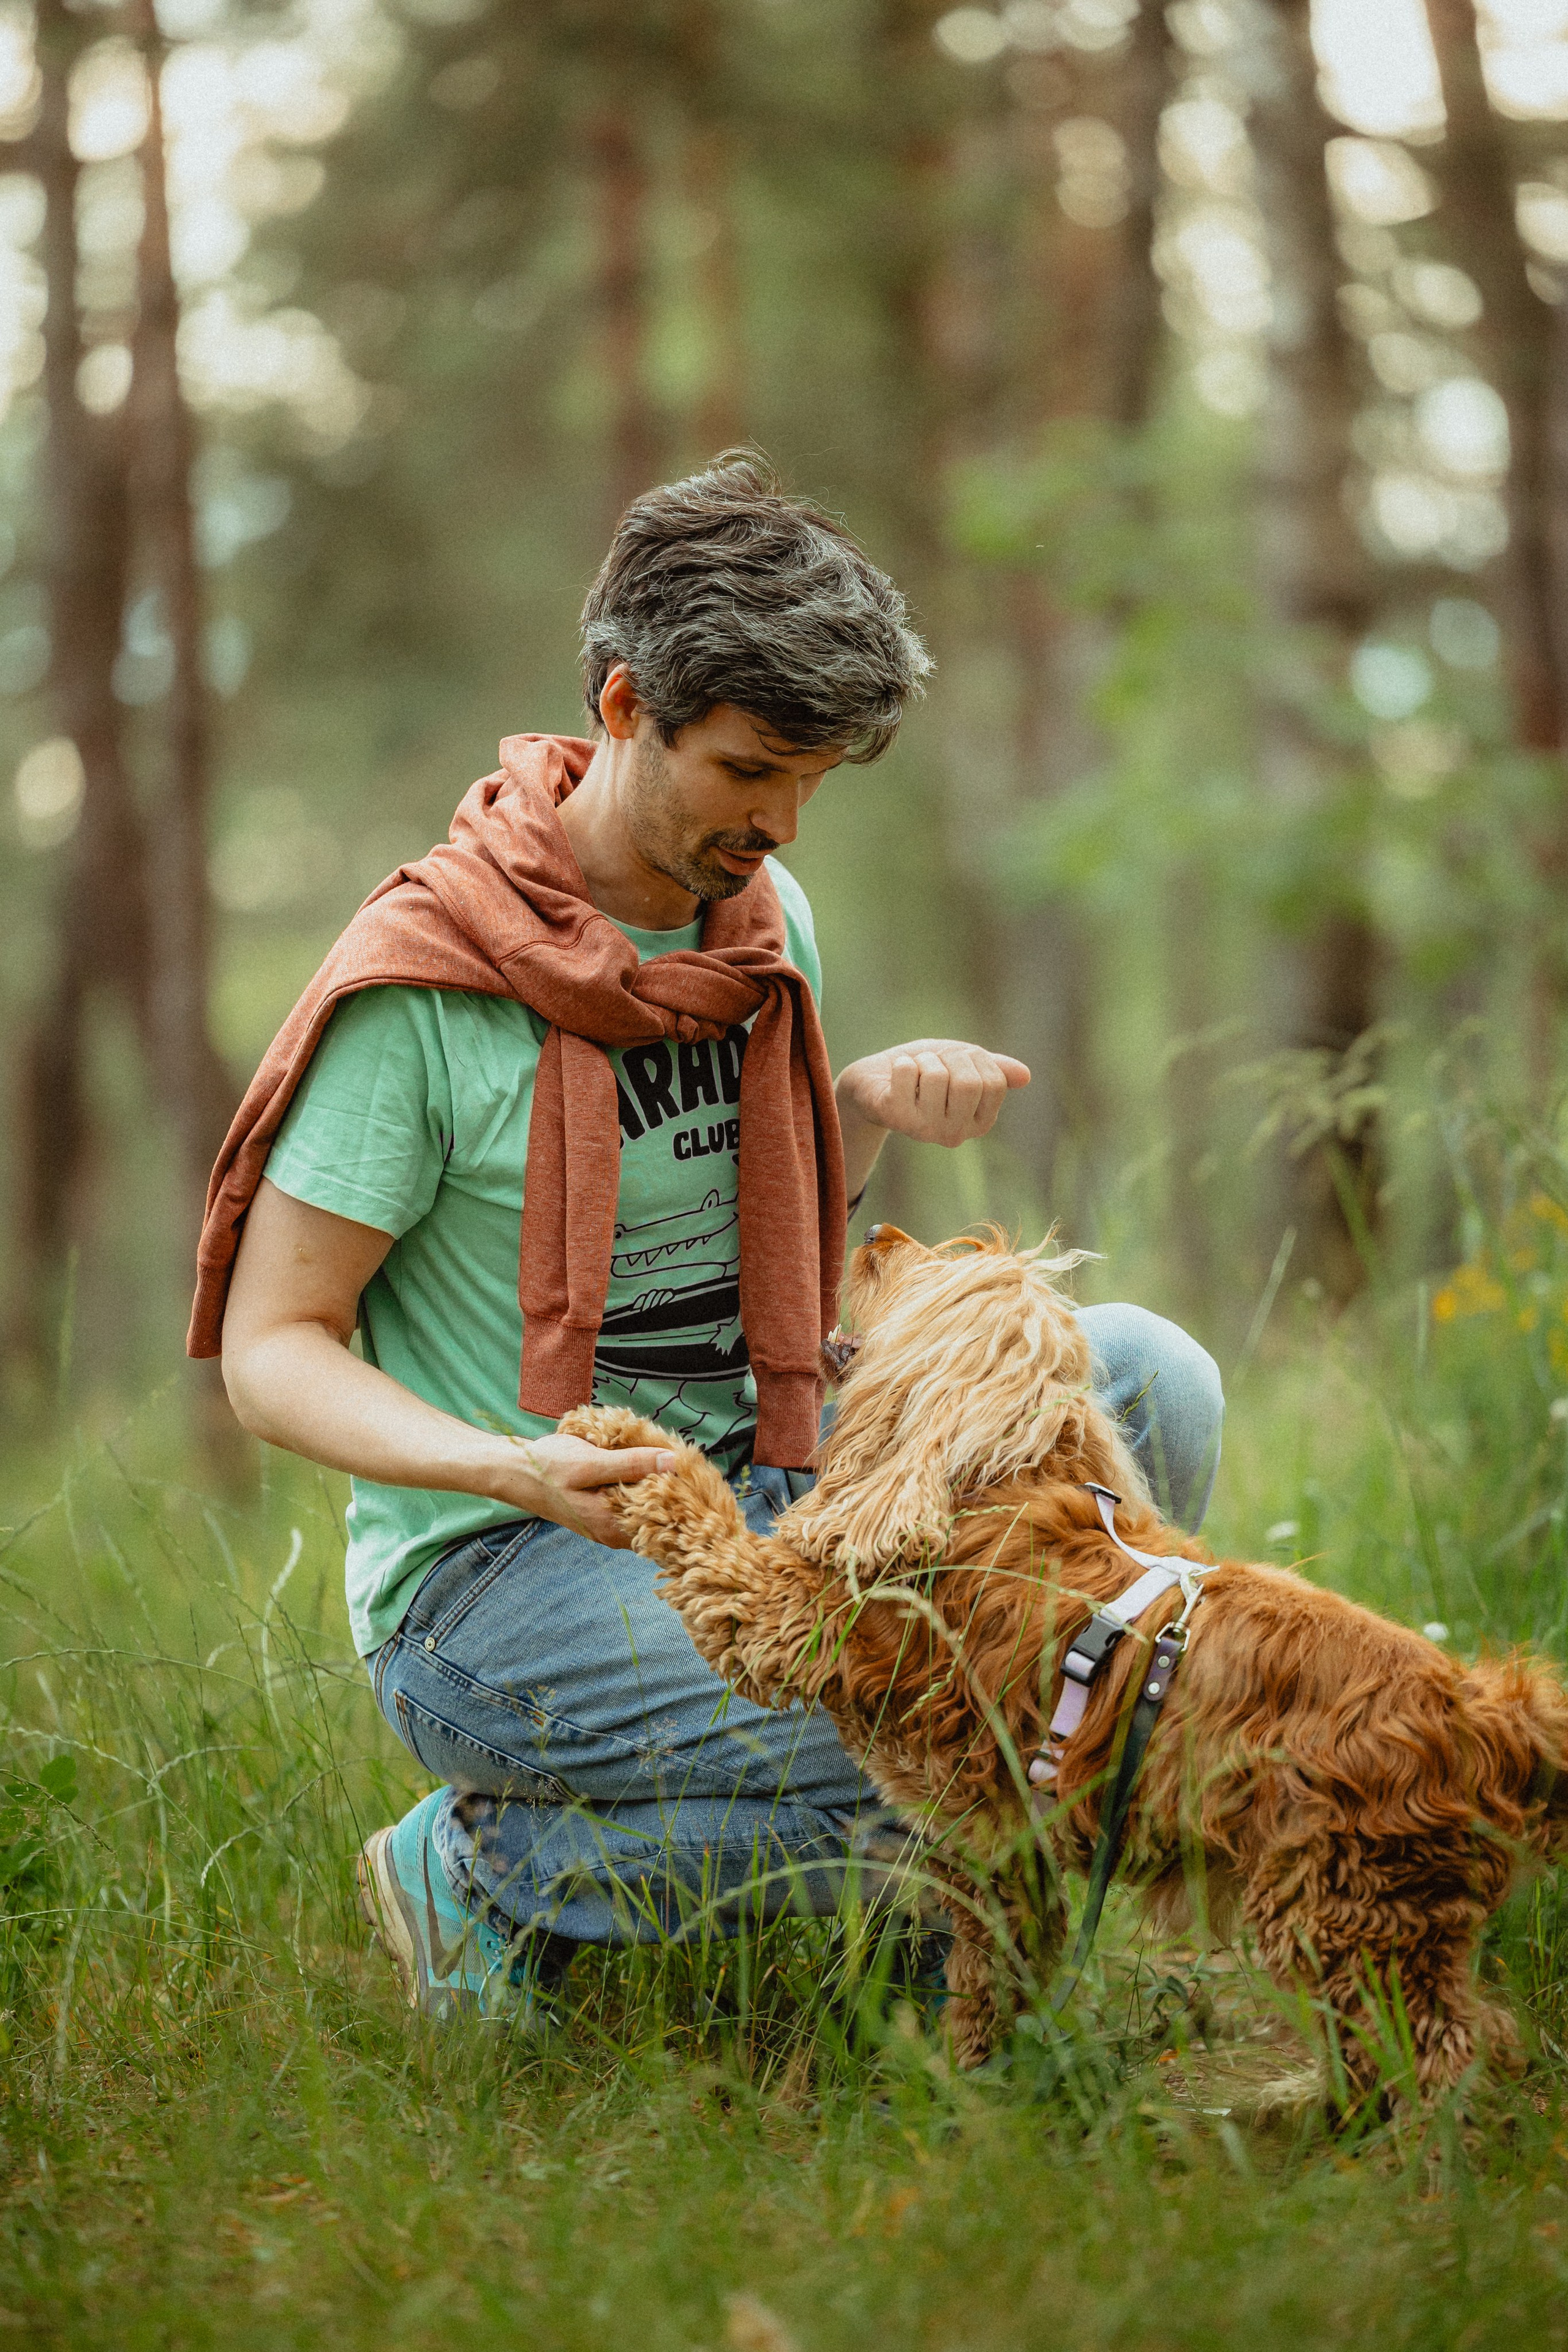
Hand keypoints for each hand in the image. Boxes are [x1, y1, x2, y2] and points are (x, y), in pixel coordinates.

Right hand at [492, 1431, 675, 1549]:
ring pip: (644, 1512)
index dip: (683, 1499)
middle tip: (683, 1462)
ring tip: (664, 1461)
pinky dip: (639, 1488)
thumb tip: (672, 1462)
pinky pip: (630, 1506)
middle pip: (657, 1519)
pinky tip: (641, 1467)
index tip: (693, 1473)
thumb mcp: (592, 1462)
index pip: (664, 1523)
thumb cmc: (549, 1467)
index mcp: (613, 1526)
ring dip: (655, 1489)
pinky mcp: (600, 1515)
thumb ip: (632, 1464)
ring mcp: (606, 1527)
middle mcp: (612, 1534)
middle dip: (672, 1493)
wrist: (514, 1472)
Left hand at [837, 1038, 1029, 1159]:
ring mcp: (926, 1130)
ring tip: (913, 1073)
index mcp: (980, 1122)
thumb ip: (994, 1069)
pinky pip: (908, 1071)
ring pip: (937, 1074)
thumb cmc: (924, 1072)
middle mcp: (956, 1134)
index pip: (995, 1081)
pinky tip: (895, 1078)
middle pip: (970, 1082)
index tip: (955, 1064)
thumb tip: (1026, 1076)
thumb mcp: (964, 1064)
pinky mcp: (896, 1118)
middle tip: (932, 1065)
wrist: (875, 1081)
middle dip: (949, 1058)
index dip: (974, 1060)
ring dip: (923, 1060)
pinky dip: (901, 1063)